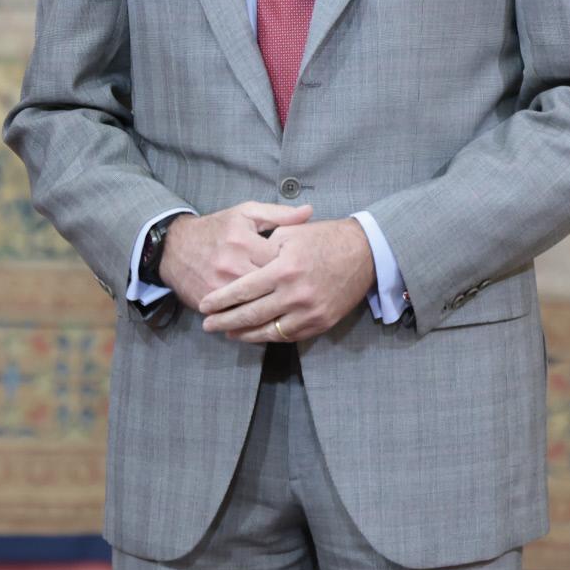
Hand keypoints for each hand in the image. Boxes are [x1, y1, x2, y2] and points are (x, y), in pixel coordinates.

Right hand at [158, 201, 313, 312]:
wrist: (173, 247)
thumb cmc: (216, 228)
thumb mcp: (246, 213)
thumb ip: (278, 214)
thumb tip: (309, 212)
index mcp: (243, 240)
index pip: (279, 259)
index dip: (296, 267)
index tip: (307, 271)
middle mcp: (230, 264)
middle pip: (269, 286)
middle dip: (286, 291)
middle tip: (304, 295)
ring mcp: (218, 286)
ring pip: (254, 304)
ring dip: (272, 309)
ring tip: (290, 312)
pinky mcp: (208, 301)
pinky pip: (235, 314)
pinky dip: (251, 319)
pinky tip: (267, 321)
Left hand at [198, 217, 373, 342]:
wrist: (364, 252)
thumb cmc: (324, 238)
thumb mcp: (290, 233)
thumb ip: (264, 248)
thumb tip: (243, 266)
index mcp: (283, 269)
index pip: (243, 290)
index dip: (221, 300)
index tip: (205, 305)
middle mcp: (295, 294)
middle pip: (251, 314)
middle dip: (225, 322)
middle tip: (208, 325)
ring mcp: (309, 312)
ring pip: (269, 330)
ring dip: (245, 334)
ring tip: (227, 333)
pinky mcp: (321, 323)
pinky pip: (289, 335)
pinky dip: (269, 336)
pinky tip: (256, 334)